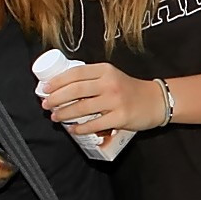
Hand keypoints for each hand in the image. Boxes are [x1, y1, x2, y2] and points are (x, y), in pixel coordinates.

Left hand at [41, 59, 161, 132]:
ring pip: (82, 107)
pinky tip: (72, 129)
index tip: (44, 88)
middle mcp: (109, 83)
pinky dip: (80, 128)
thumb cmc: (129, 89)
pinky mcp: (120, 117)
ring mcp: (115, 100)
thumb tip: (63, 89)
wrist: (155, 101)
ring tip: (55, 116)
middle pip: (75, 90)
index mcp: (105, 70)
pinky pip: (94, 124)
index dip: (57, 81)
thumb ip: (92, 79)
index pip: (75, 73)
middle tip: (46, 104)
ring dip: (64, 113)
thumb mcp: (112, 76)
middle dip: (56, 98)